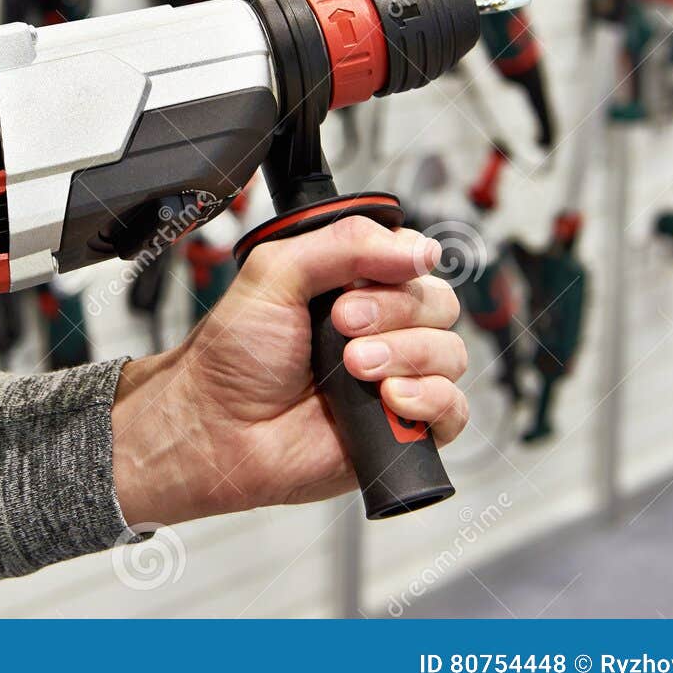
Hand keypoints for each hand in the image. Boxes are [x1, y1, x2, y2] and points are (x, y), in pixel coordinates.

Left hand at [112, 216, 466, 525]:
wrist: (217, 427)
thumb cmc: (234, 357)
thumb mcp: (274, 273)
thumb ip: (341, 244)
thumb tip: (418, 248)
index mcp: (353, 285)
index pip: (414, 258)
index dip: (399, 266)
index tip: (357, 282)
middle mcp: (380, 328)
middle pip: (438, 302)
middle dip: (393, 311)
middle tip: (342, 326)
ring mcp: (396, 377)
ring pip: (450, 352)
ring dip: (406, 355)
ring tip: (354, 368)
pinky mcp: (405, 428)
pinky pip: (455, 409)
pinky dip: (430, 399)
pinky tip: (389, 399)